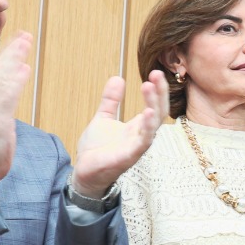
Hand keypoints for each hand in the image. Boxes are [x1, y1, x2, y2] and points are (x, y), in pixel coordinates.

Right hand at [0, 32, 32, 183]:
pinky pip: (6, 98)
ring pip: (1, 79)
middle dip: (12, 51)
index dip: (6, 56)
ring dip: (14, 59)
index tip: (18, 40)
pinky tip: (24, 69)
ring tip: (25, 43)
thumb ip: (4, 97)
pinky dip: (15, 82)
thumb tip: (18, 75)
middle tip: (25, 34)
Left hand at [71, 70, 167, 196]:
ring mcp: (137, 146)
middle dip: (159, 93)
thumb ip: (111, 100)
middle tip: (156, 75)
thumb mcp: (103, 118)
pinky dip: (147, 128)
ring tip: (149, 87)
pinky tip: (147, 113)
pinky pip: (143, 142)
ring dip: (153, 105)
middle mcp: (142, 136)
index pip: (155, 105)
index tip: (154, 72)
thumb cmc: (97, 150)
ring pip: (153, 125)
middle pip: (159, 112)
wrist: (84, 172)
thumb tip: (117, 78)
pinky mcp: (128, 156)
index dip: (157, 90)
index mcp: (137, 126)